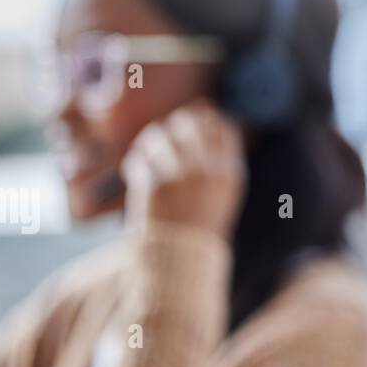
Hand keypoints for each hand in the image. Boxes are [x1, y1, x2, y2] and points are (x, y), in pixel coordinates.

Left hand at [121, 98, 246, 241]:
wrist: (179, 260)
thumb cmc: (200, 220)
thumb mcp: (220, 186)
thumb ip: (214, 147)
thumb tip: (203, 106)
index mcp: (231, 171)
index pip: (221, 126)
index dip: (204, 126)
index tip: (192, 138)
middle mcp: (210, 169)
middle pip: (189, 123)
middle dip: (174, 130)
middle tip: (166, 149)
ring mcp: (182, 176)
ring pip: (160, 135)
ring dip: (150, 144)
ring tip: (150, 161)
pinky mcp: (154, 185)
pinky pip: (138, 158)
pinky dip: (135, 165)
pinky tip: (139, 177)